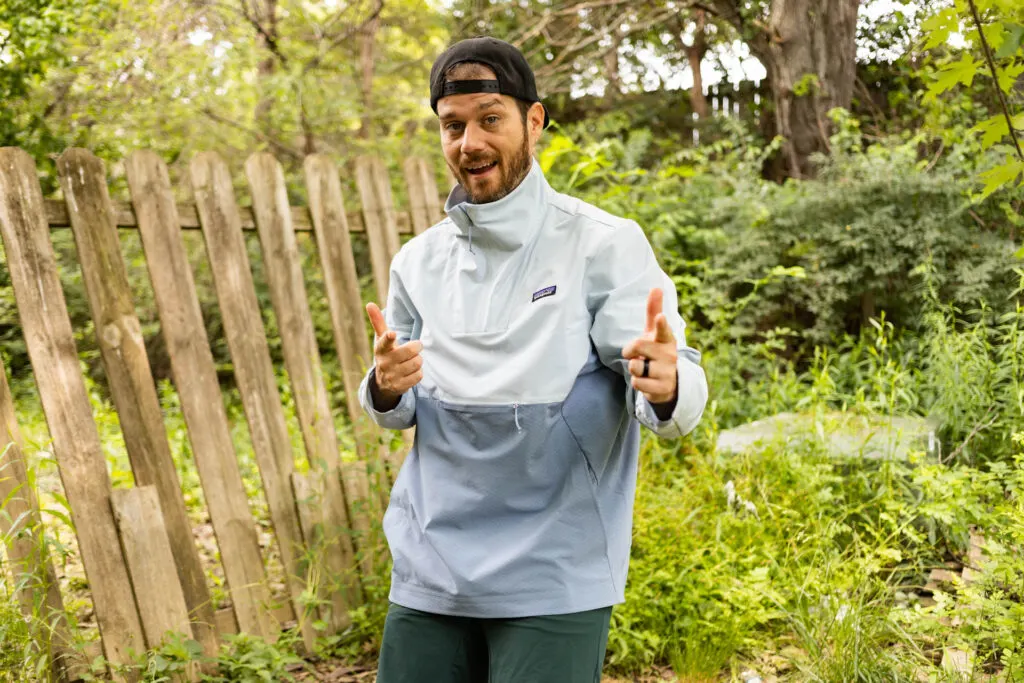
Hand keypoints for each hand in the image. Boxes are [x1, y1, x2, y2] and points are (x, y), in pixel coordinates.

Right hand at [366, 302, 422, 410]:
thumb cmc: (386, 353)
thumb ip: (378, 322)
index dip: (389, 337)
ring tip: (410, 361)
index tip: (392, 333)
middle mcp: (385, 362)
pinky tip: (410, 372)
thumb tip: (369, 304)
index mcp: (381, 349)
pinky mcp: (400, 386)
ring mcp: (392, 376)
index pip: (384, 341)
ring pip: (417, 363)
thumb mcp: (381, 340)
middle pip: (411, 351)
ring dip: (418, 361)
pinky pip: (418, 376)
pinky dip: (418, 373)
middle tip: (414, 348)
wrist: (383, 382)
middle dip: (416, 348)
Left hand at [622, 288, 677, 404]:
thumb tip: (656, 286)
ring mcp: (667, 372)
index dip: (661, 323)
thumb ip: (653, 311)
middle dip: (630, 351)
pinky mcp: (663, 388)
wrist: (669, 382)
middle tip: (637, 355)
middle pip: (638, 346)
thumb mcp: (654, 332)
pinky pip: (637, 383)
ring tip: (645, 369)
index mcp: (666, 339)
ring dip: (634, 368)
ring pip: (635, 366)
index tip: (660, 317)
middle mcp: (669, 354)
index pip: (663, 329)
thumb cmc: (657, 350)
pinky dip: (637, 382)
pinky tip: (647, 381)